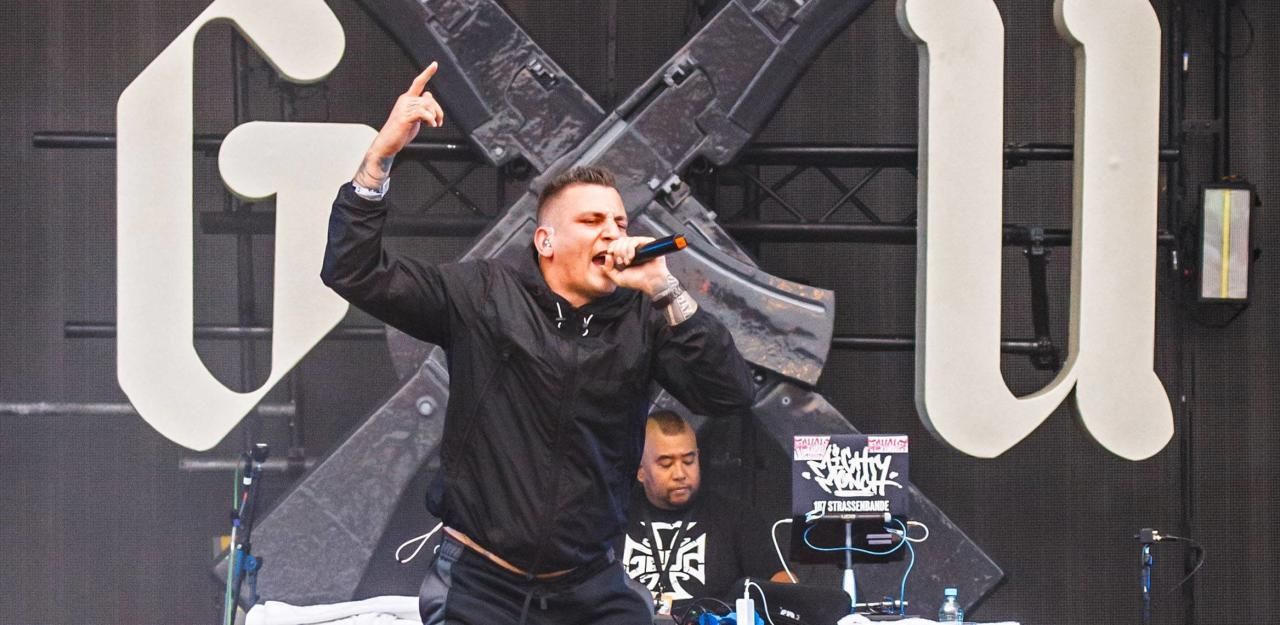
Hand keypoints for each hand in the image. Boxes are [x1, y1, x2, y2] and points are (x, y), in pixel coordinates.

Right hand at [354, 63, 444, 188]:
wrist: (387, 144)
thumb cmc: (400, 133)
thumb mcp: (414, 118)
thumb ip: (421, 108)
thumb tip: (429, 100)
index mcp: (406, 99)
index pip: (418, 83)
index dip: (427, 73)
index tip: (434, 64)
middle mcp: (405, 100)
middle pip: (429, 97)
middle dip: (438, 110)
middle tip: (439, 121)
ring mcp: (404, 108)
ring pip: (428, 105)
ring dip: (435, 116)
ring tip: (433, 125)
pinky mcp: (405, 117)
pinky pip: (424, 113)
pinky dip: (430, 120)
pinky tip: (430, 126)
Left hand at [603, 237, 670, 295]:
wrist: (651, 283)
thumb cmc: (637, 281)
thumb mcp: (618, 278)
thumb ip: (608, 269)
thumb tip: (606, 256)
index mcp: (626, 253)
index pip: (615, 243)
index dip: (611, 247)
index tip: (611, 255)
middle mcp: (633, 248)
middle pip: (619, 240)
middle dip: (617, 251)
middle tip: (622, 262)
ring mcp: (641, 245)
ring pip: (626, 240)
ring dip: (624, 251)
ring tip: (628, 262)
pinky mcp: (648, 243)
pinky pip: (635, 240)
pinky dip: (631, 248)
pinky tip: (632, 257)